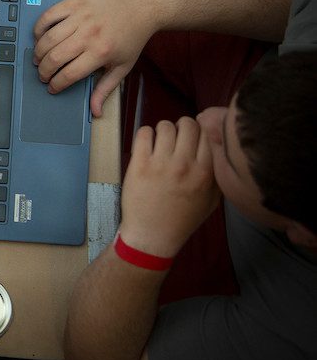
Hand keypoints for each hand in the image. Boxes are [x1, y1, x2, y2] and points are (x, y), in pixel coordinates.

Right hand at [32, 0, 158, 116]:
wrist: (143, 3)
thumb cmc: (133, 34)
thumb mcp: (123, 65)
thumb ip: (106, 88)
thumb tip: (95, 111)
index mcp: (101, 52)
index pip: (68, 74)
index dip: (56, 84)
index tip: (52, 87)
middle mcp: (89, 34)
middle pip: (53, 58)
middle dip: (43, 71)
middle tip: (42, 74)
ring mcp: (80, 16)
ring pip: (47, 38)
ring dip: (38, 52)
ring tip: (38, 58)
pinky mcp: (75, 1)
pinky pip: (48, 15)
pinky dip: (39, 28)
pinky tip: (39, 36)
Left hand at [119, 117, 219, 258]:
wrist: (153, 235)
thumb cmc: (183, 218)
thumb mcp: (213, 200)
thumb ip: (219, 174)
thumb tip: (221, 147)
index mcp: (206, 173)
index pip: (210, 133)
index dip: (202, 131)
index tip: (195, 137)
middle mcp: (185, 165)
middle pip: (188, 124)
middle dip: (183, 127)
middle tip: (177, 139)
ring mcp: (161, 163)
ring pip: (165, 126)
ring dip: (164, 131)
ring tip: (161, 143)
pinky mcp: (139, 164)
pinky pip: (144, 133)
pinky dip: (146, 134)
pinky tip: (147, 145)